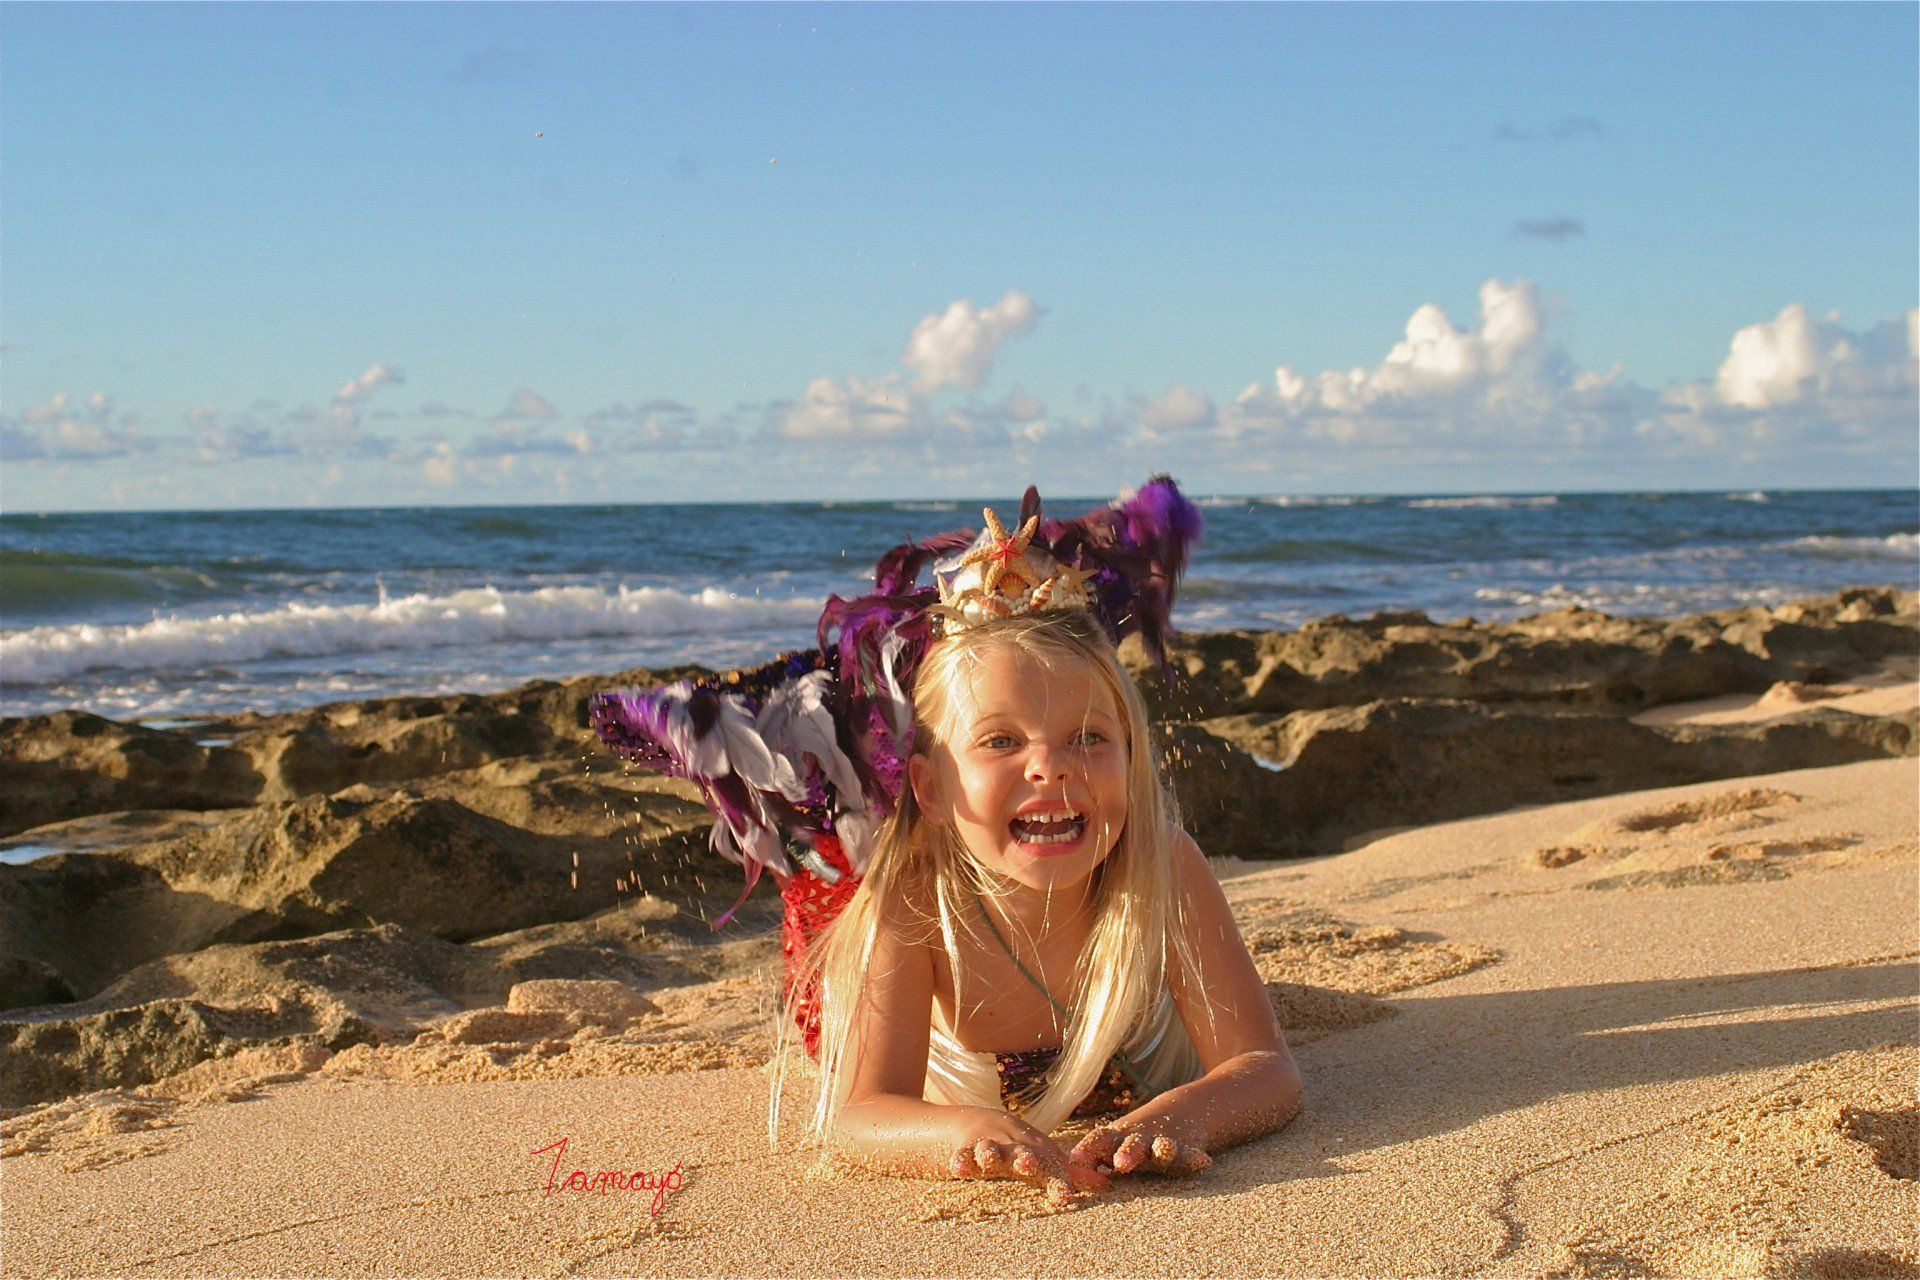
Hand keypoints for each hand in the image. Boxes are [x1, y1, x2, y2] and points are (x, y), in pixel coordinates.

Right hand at [949, 1112, 1110, 1206]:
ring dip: (988, 1152)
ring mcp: (988, 1146)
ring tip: (987, 1158)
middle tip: (1028, 1164)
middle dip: (1024, 1157)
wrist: (973, 1123)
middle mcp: (1013, 1147)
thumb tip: (1106, 1183)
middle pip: (1019, 1151)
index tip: (1063, 1198)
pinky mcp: (964, 1149)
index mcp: (1034, 1151)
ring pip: (988, 1148)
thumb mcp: (1041, 1157)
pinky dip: (959, 1158)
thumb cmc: (1015, 1147)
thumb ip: (1070, 1172)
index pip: (1050, 1166)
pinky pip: (961, 1154)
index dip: (1056, 1181)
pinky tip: (957, 1166)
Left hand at [1069, 1115, 1212, 1177]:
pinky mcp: (1187, 1150)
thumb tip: (1062, 1169)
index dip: (1089, 1149)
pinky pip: (1192, 1155)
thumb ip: (1094, 1157)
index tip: (1077, 1158)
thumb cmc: (1135, 1137)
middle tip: (1121, 1163)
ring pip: (1162, 1147)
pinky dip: (1196, 1158)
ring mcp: (1165, 1143)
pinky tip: (1203, 1162)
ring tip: (1164, 1149)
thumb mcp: (1114, 1144)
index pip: (1100, 1141)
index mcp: (1118, 1140)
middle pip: (1132, 1145)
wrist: (1181, 1112)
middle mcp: (1141, 1140)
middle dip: (1128, 1153)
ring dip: (1162, 1149)